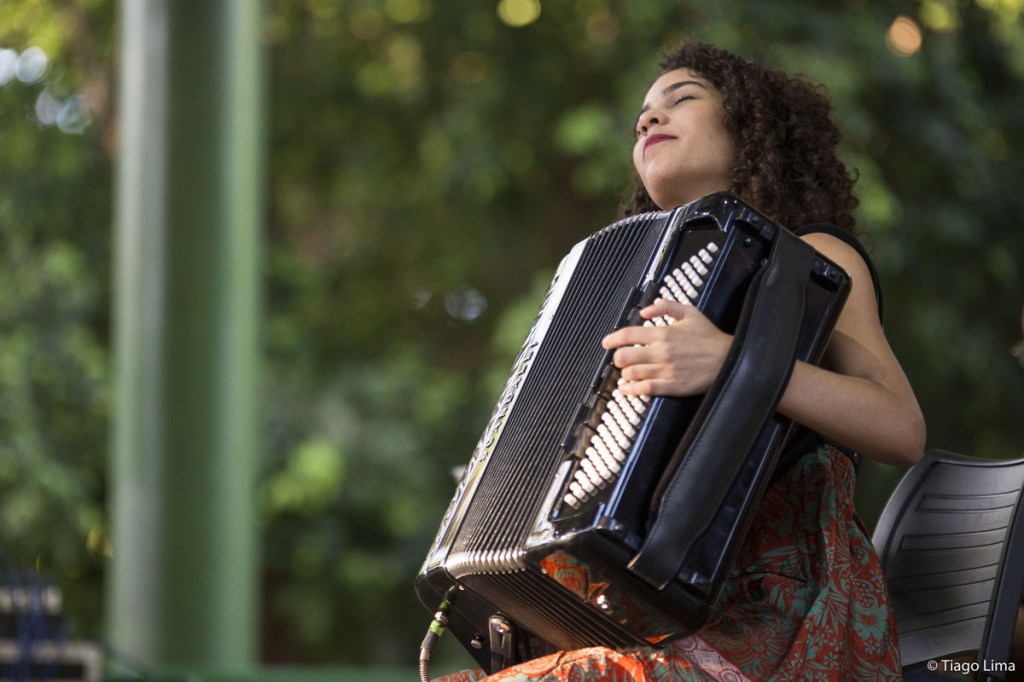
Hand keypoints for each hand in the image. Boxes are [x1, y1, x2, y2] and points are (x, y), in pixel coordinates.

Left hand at [601, 299, 731, 396]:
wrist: (728, 358)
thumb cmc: (709, 337)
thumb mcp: (690, 312)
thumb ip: (666, 306)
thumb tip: (645, 310)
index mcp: (663, 333)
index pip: (628, 334)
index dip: (612, 339)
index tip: (606, 343)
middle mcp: (661, 352)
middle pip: (624, 356)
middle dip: (617, 358)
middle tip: (619, 359)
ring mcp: (666, 370)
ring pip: (632, 373)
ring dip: (624, 374)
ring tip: (625, 373)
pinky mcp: (672, 386)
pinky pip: (645, 389)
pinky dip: (631, 390)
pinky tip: (626, 389)